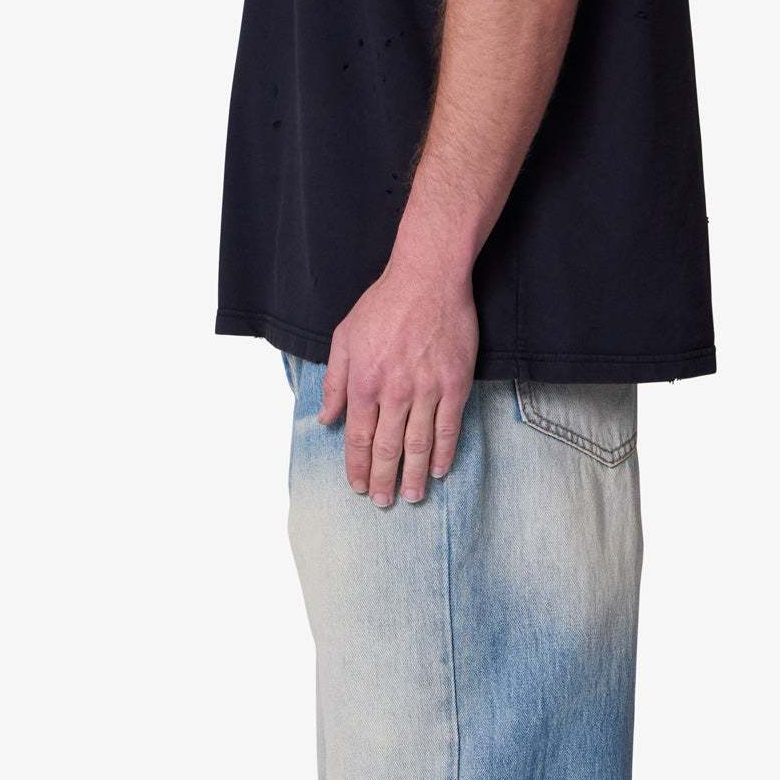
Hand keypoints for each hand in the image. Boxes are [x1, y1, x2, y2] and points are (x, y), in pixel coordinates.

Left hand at [317, 258, 477, 506]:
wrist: (428, 277)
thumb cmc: (383, 305)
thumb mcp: (344, 338)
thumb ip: (334, 383)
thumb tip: (326, 419)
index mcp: (364, 382)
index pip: (357, 437)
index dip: (356, 467)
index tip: (357, 486)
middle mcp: (394, 392)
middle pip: (386, 449)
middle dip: (382, 480)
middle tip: (382, 502)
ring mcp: (426, 390)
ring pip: (419, 445)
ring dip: (414, 476)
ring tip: (412, 496)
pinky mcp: (454, 384)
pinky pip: (449, 428)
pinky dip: (444, 453)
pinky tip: (440, 471)